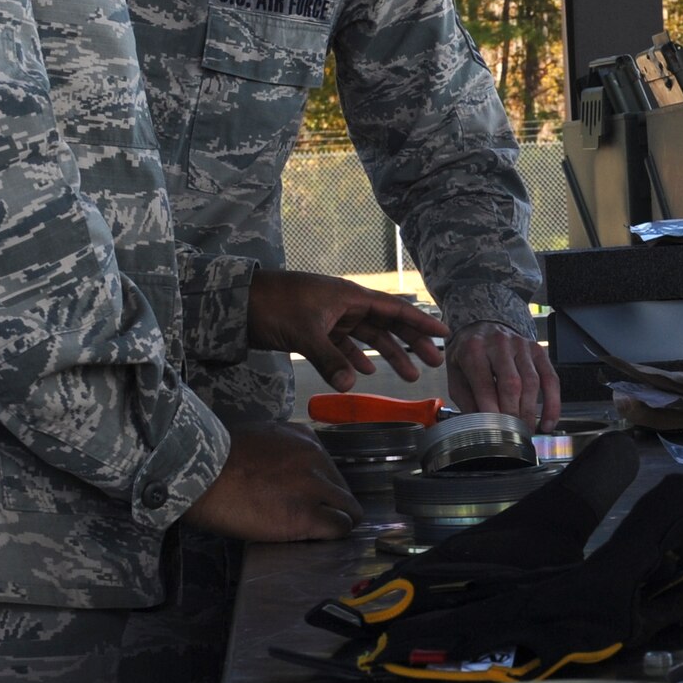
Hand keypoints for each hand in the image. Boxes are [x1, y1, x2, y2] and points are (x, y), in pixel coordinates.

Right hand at [182, 422, 362, 541]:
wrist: (201, 474)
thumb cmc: (217, 459)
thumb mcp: (258, 436)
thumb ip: (281, 449)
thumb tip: (286, 468)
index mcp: (305, 439)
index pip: (330, 467)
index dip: (321, 486)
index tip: (308, 497)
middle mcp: (316, 458)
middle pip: (342, 488)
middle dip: (330, 504)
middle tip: (312, 517)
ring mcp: (314, 486)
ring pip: (349, 510)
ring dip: (336, 521)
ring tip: (317, 531)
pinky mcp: (306, 515)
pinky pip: (339, 528)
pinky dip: (331, 536)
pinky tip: (317, 538)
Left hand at [245, 270, 443, 392]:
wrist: (238, 302)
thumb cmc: (273, 305)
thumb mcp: (305, 332)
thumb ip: (330, 359)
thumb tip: (352, 385)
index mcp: (349, 296)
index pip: (395, 309)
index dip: (420, 322)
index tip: (443, 333)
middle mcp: (345, 305)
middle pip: (386, 324)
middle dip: (410, 343)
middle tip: (432, 363)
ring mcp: (331, 318)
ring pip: (367, 337)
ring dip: (386, 355)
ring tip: (407, 375)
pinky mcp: (315, 330)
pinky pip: (344, 346)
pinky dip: (355, 359)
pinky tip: (364, 373)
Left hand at [446, 322, 560, 429]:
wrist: (482, 327)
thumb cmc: (468, 354)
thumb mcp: (456, 374)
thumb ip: (465, 399)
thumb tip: (479, 426)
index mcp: (474, 350)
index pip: (484, 384)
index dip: (491, 410)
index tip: (495, 430)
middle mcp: (499, 344)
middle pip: (512, 384)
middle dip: (513, 414)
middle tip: (512, 434)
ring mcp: (521, 346)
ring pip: (532, 382)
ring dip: (530, 412)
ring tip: (526, 431)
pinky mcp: (538, 350)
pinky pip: (551, 379)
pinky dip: (552, 403)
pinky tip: (548, 422)